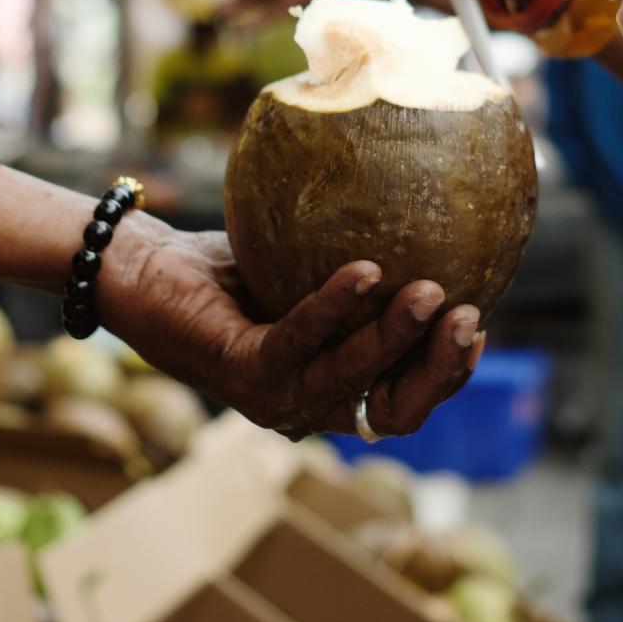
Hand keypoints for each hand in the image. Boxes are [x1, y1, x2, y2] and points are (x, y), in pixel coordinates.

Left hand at [99, 216, 483, 438]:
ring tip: (427, 291)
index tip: (479, 322)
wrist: (142, 268)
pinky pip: (296, 343)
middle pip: (394, 411)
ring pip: (350, 379)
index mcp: (332, 387)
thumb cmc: (228, 269)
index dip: (448, 374)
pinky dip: (332, 308)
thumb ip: (366, 261)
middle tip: (467, 316)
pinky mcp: (237, 370)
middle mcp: (306, 405)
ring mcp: (271, 396)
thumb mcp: (309, 266)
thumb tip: (439, 210)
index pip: (407, 400)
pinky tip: (364, 271)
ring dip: (394, 337)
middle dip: (438, 370)